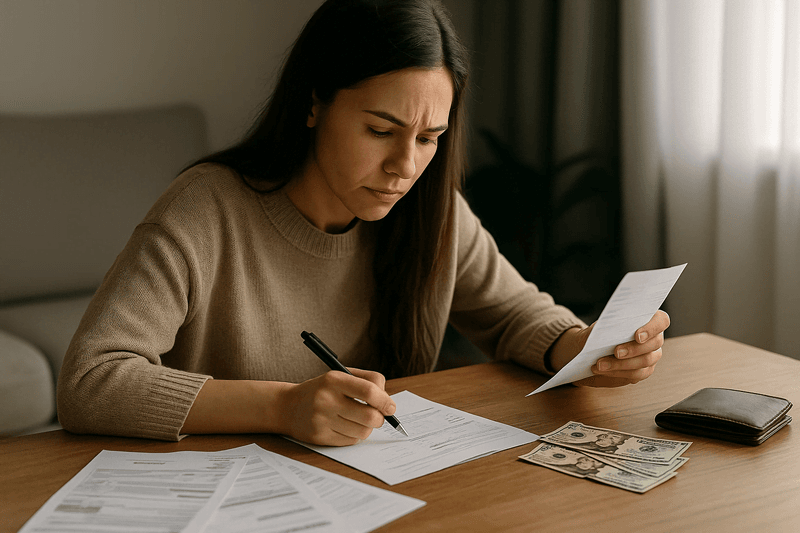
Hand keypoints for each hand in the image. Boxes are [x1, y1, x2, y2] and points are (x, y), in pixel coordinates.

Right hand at [280, 368, 395, 445]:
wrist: (287, 406)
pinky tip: (345, 426)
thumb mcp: (340, 376)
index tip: (391, 407)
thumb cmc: (321, 390)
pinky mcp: (320, 437)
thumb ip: (366, 382)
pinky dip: (355, 435)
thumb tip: (388, 402)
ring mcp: (322, 420)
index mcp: (334, 379)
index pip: (369, 391)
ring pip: (362, 431)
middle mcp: (326, 399)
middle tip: (378, 416)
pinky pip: (351, 441)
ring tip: (359, 420)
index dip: (385, 401)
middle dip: (380, 419)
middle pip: (370, 416)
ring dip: (367, 428)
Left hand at [574, 310, 669, 386]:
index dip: (652, 328)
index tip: (637, 336)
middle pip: (655, 343)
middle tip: (616, 352)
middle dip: (634, 349)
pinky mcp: (645, 370)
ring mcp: (653, 355)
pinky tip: (603, 370)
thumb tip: (611, 328)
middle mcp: (655, 337)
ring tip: (601, 364)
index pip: (662, 320)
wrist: (594, 350)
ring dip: (621, 363)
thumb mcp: (602, 326)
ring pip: (646, 360)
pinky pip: (637, 374)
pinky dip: (618, 372)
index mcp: (649, 320)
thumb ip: (611, 324)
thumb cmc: (601, 332)